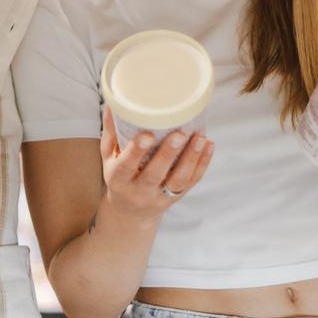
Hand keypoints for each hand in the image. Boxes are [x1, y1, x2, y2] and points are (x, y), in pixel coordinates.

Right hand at [98, 106, 212, 220]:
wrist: (131, 214)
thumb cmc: (120, 178)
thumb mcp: (109, 159)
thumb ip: (111, 133)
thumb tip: (113, 103)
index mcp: (119, 180)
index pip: (126, 166)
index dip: (136, 151)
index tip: (146, 135)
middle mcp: (139, 191)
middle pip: (155, 175)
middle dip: (168, 154)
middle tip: (179, 134)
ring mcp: (160, 196)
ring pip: (178, 180)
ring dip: (191, 159)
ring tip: (200, 138)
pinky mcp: (177, 196)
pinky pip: (192, 181)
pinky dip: (202, 163)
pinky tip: (208, 145)